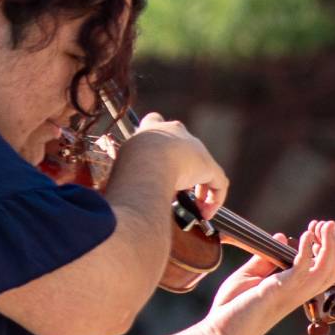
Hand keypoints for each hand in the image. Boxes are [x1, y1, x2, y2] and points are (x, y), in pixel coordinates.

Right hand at [112, 114, 228, 221]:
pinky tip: (206, 213)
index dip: (158, 140)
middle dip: (184, 169)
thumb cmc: (127, 163)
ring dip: (200, 189)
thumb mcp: (119, 162)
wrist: (146, 158)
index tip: (155, 155)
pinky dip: (214, 199)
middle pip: (185, 147)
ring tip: (195, 207)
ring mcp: (194, 147)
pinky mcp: (208, 164)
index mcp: (152, 128)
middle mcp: (175, 132)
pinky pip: (218, 183)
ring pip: (203, 168)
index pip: (154, 122)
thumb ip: (123, 171)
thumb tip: (116, 192)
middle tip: (177, 189)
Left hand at [201, 221, 334, 334]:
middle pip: (332, 270)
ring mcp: (292, 293)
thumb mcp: (249, 276)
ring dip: (328, 245)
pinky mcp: (280, 290)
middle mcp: (299, 293)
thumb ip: (265, 259)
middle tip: (326, 224)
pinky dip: (307, 250)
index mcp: (294, 290)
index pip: (323, 271)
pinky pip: (303, 268)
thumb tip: (282, 237)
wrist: (219, 331)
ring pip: (327, 270)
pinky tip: (305, 236)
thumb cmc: (232, 308)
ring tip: (323, 225)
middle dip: (333, 244)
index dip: (326, 248)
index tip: (316, 228)